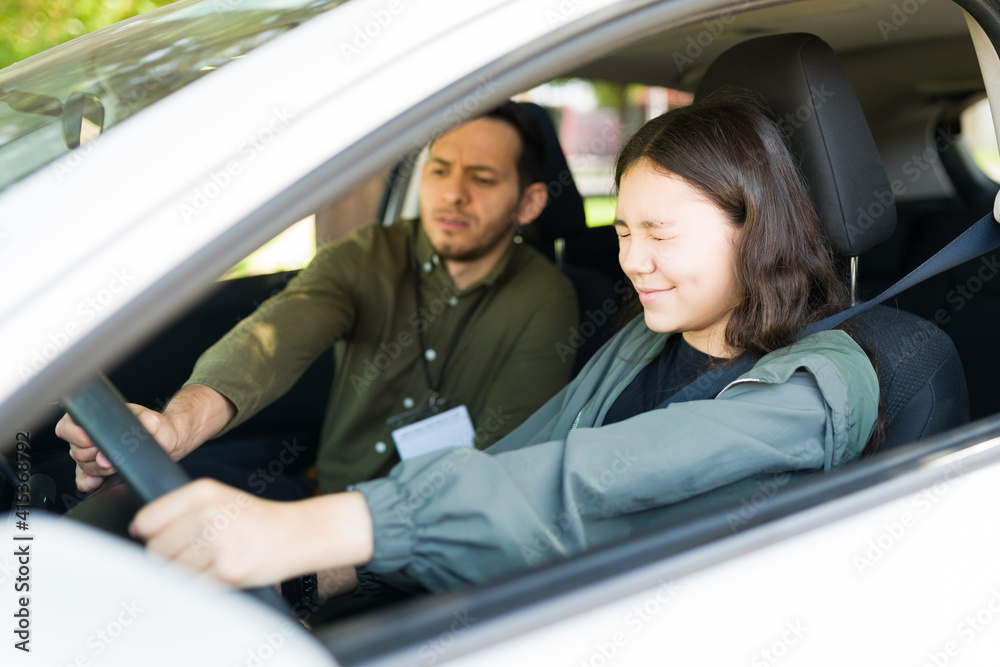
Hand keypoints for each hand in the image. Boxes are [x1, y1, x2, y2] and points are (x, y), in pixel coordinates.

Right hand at [57, 404, 180, 492]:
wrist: (166, 443)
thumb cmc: (159, 429)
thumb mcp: (157, 423)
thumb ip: (148, 422)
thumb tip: (137, 429)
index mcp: (99, 417)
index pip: (69, 425)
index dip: (77, 436)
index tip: (93, 443)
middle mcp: (92, 434)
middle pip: (75, 450)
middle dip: (93, 456)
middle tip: (112, 457)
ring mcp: (93, 453)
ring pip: (82, 465)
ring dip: (97, 469)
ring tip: (116, 465)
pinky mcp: (98, 469)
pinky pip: (84, 480)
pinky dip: (90, 483)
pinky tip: (99, 482)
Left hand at [131, 479, 374, 588]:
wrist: (299, 533)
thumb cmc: (256, 520)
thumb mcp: (218, 499)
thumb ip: (179, 510)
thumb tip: (139, 532)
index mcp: (203, 491)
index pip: (148, 519)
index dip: (151, 534)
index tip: (165, 539)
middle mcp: (209, 513)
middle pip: (155, 549)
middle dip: (169, 557)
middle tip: (197, 553)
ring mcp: (218, 543)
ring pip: (171, 571)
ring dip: (185, 573)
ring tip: (211, 562)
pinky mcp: (227, 571)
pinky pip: (191, 587)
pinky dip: (200, 586)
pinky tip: (220, 573)